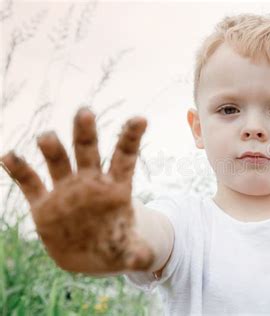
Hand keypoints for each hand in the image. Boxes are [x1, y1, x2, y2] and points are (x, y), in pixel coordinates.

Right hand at [0, 108, 153, 272]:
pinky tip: (8, 156)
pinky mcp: (43, 205)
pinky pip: (29, 183)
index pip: (124, 157)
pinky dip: (19, 170)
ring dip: (52, 148)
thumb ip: (137, 253)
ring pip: (58, 162)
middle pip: (88, 152)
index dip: (131, 137)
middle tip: (85, 112)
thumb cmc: (117, 246)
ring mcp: (65, 190)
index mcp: (116, 188)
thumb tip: (143, 260)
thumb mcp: (130, 251)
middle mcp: (90, 183)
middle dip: (85, 133)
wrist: (94, 256)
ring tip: (47, 137)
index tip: (140, 118)